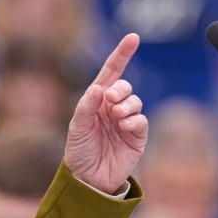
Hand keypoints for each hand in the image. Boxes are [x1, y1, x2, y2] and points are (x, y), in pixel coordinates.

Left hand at [65, 34, 147, 193]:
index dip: (122, 54)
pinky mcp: (137, 136)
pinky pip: (141, 120)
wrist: (88, 180)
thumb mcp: (77, 127)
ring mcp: (126, 121)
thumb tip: (100, 88)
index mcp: (97, 100)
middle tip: (111, 100)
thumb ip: (87, 106)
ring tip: (116, 117)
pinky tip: (124, 127)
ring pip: (135, 101)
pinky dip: (134, 120)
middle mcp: (113, 107)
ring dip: (127, 105)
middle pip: (125, 86)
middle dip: (120, 89)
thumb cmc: (79, 152)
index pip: (112, 72)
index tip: (133, 37)